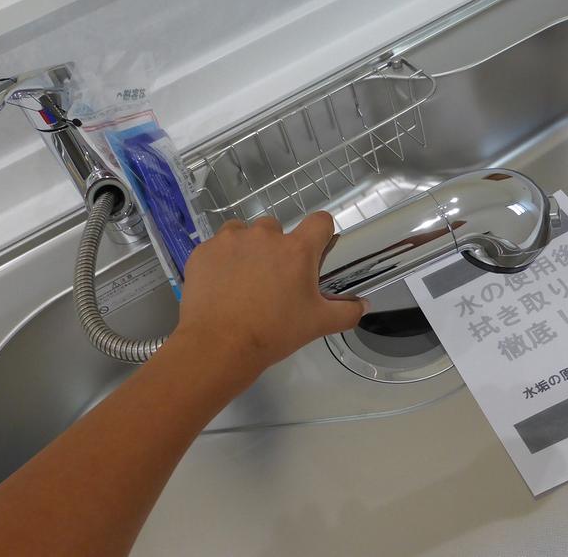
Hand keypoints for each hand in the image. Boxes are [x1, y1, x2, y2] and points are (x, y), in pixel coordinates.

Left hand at [172, 212, 366, 385]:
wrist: (218, 346)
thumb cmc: (273, 333)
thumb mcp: (318, 325)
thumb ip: (347, 312)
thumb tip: (364, 305)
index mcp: (297, 249)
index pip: (320, 221)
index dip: (320, 234)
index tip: (315, 252)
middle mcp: (264, 235)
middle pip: (277, 229)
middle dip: (278, 249)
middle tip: (273, 281)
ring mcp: (230, 240)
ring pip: (244, 233)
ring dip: (248, 249)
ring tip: (244, 281)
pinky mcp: (203, 251)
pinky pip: (217, 247)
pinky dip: (221, 261)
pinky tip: (221, 287)